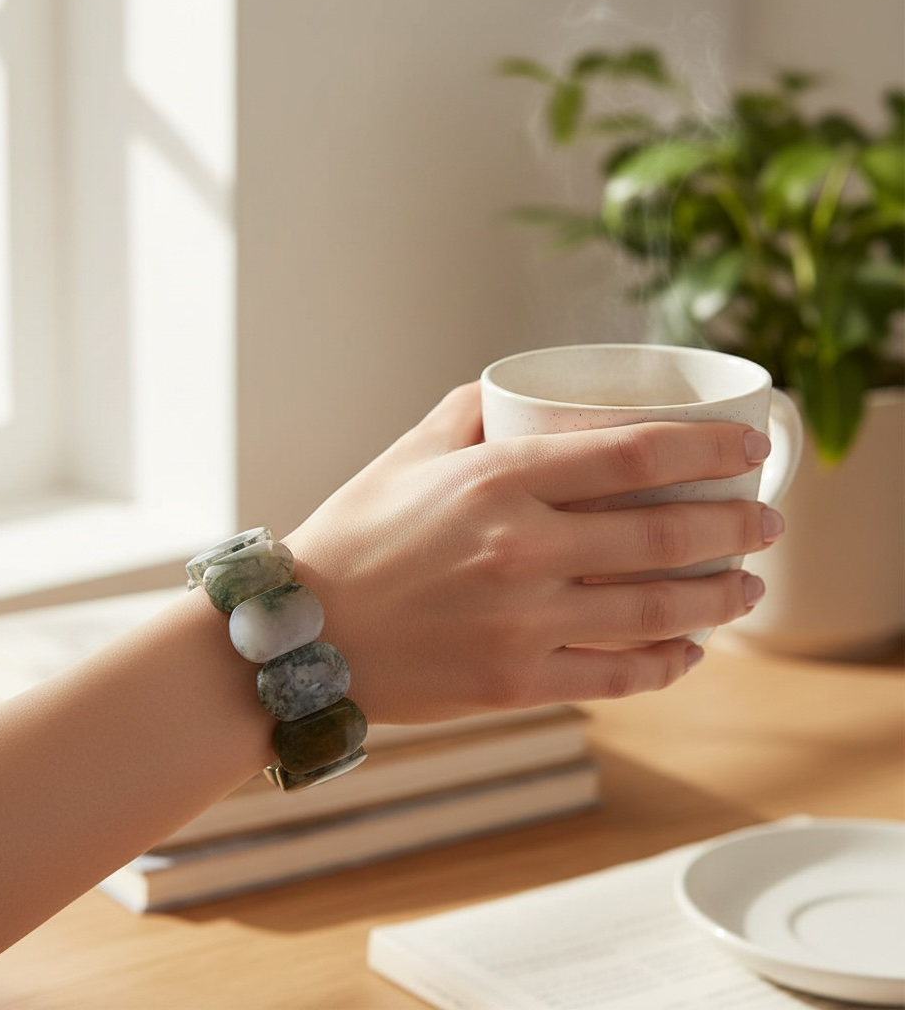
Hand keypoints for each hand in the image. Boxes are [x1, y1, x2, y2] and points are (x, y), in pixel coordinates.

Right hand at [285, 382, 782, 722]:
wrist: (304, 636)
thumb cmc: (354, 537)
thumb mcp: (406, 456)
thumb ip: (467, 411)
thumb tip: (521, 389)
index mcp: (496, 480)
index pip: (635, 455)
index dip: (710, 449)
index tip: (748, 448)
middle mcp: (520, 549)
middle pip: (664, 537)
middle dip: (738, 527)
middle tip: (767, 522)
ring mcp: (522, 623)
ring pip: (654, 612)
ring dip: (719, 600)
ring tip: (747, 588)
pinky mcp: (516, 683)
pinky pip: (616, 676)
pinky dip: (666, 665)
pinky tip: (690, 652)